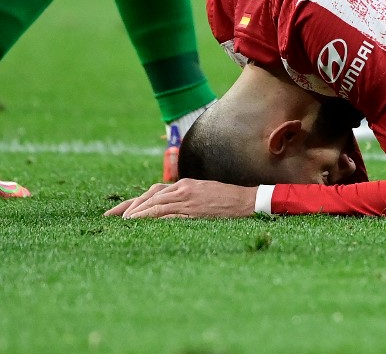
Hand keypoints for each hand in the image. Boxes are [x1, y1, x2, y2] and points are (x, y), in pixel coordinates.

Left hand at [104, 179, 257, 218]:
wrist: (247, 201)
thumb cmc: (226, 199)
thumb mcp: (202, 192)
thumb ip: (184, 197)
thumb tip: (164, 209)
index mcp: (184, 184)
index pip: (151, 192)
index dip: (131, 203)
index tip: (114, 213)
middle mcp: (183, 189)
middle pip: (149, 198)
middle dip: (129, 209)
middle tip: (112, 220)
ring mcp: (188, 201)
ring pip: (155, 206)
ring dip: (137, 215)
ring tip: (123, 225)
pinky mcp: (194, 212)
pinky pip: (168, 216)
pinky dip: (153, 221)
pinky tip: (142, 227)